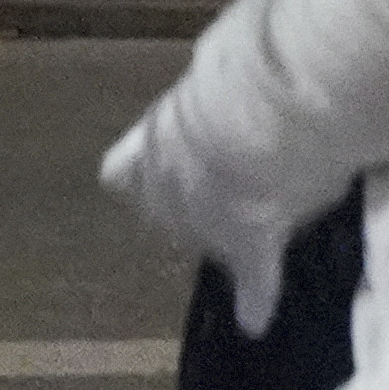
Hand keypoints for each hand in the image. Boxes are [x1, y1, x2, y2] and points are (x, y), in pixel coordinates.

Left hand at [101, 95, 306, 332]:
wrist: (263, 111)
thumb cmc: (243, 73)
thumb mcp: (215, 72)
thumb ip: (215, 87)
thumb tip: (235, 68)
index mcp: (150, 143)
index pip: (126, 173)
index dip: (145, 173)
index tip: (155, 171)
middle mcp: (164, 190)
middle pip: (169, 212)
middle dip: (193, 206)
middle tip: (230, 192)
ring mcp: (205, 222)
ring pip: (209, 240)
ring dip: (226, 236)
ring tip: (259, 228)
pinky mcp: (249, 243)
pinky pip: (255, 279)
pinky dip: (257, 298)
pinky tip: (255, 321)